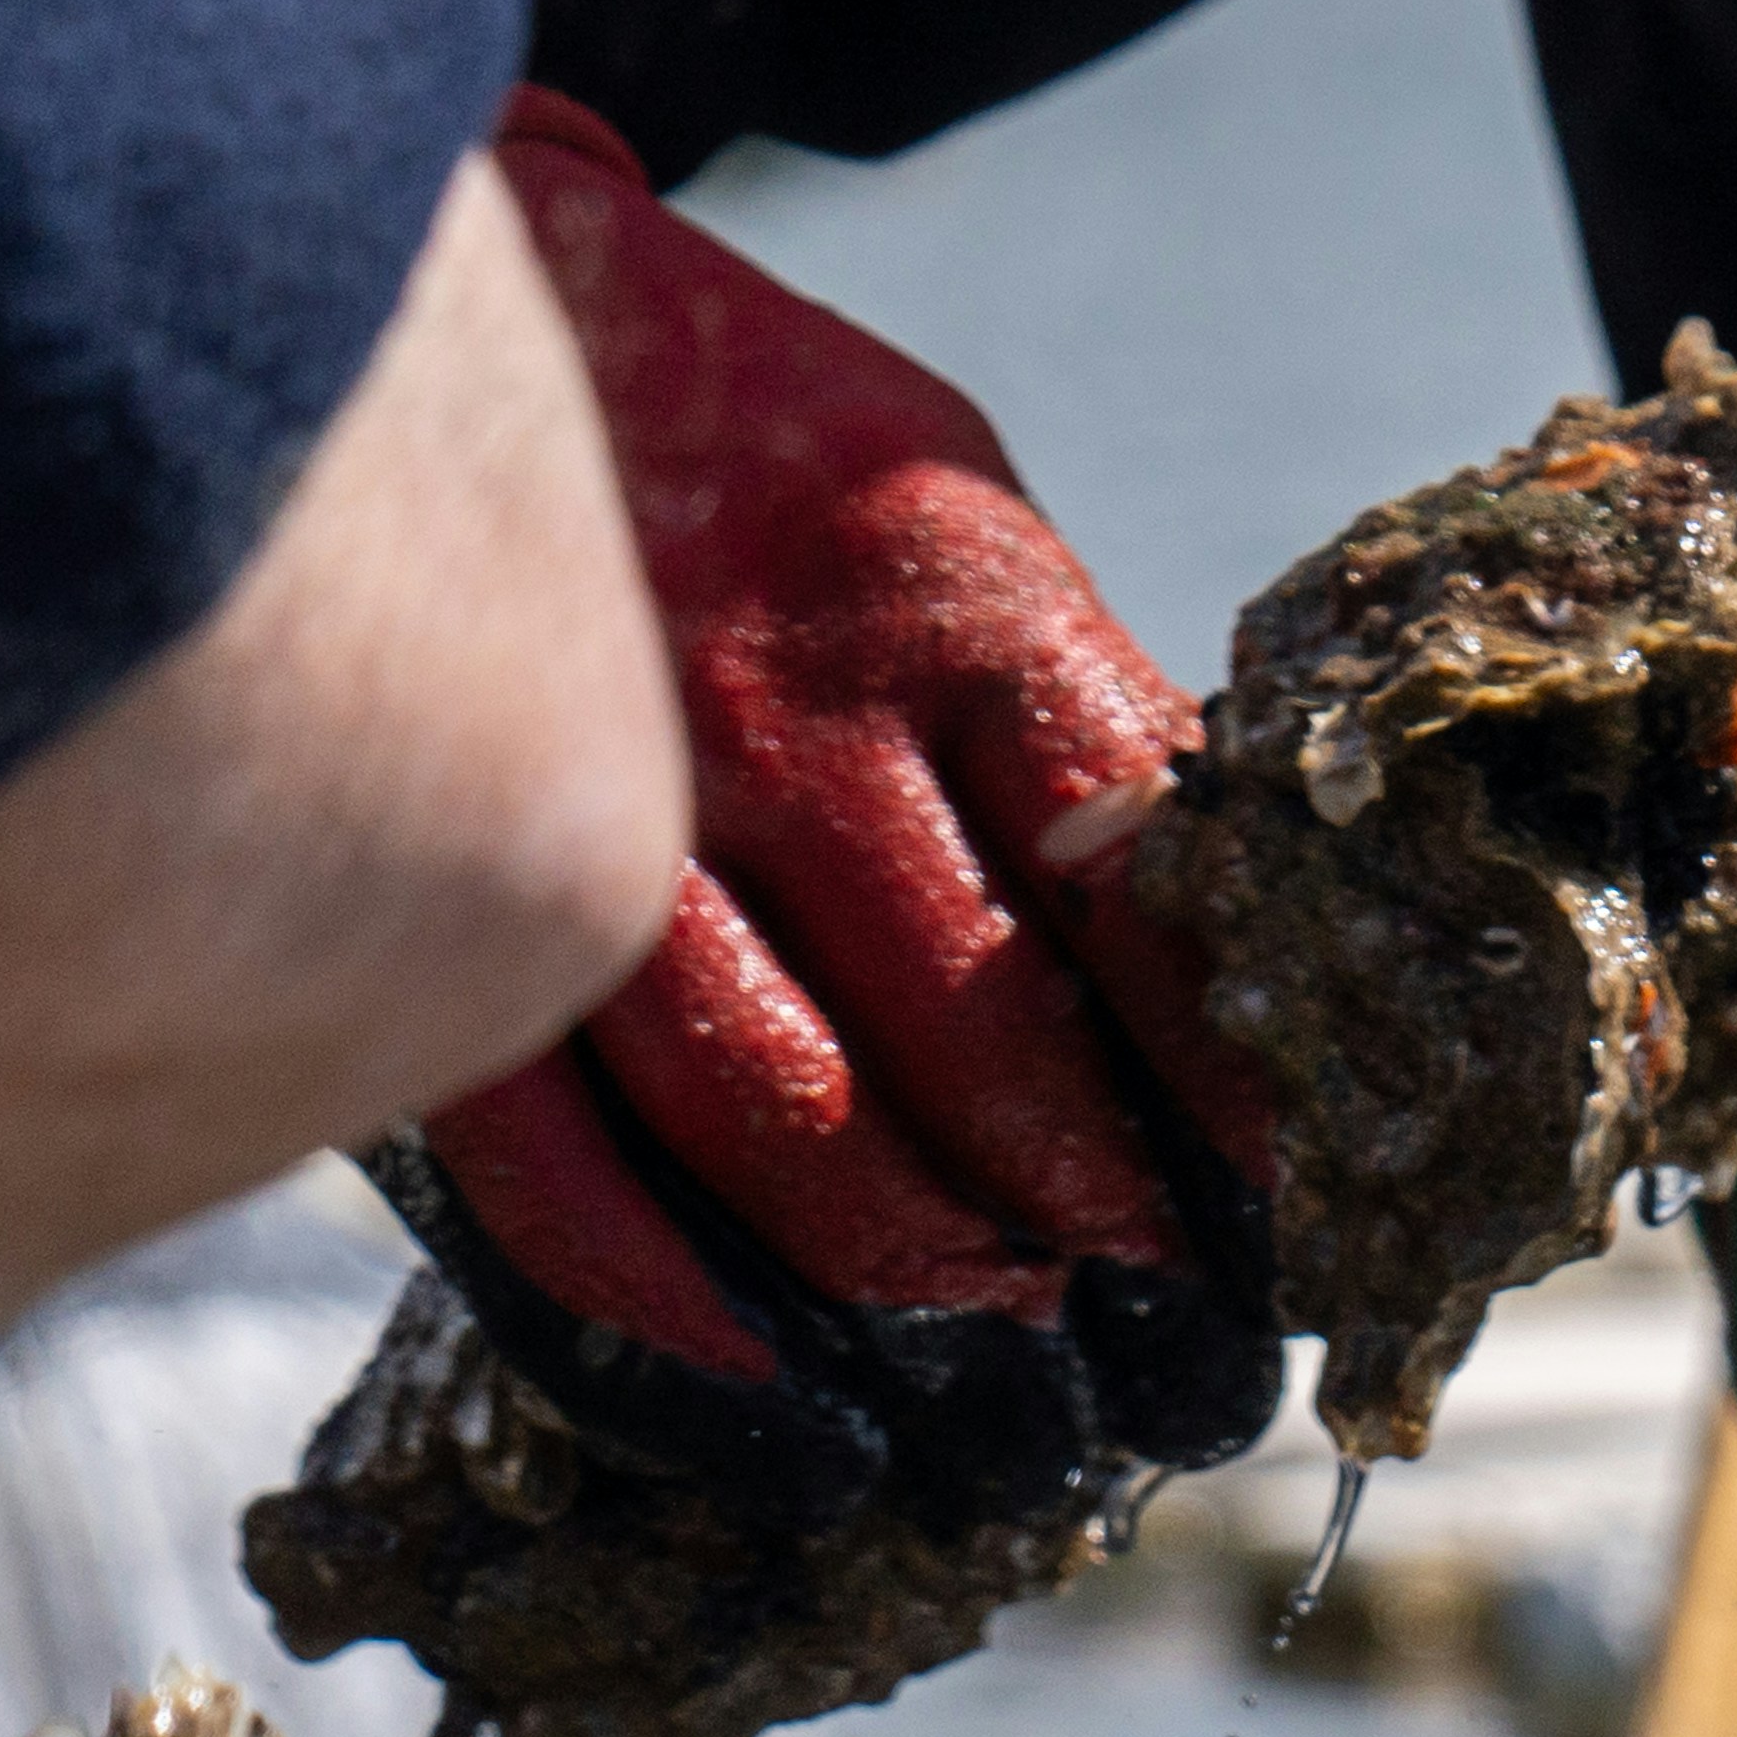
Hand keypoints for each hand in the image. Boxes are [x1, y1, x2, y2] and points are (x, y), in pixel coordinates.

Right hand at [395, 91, 1277, 1499]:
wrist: (441, 302)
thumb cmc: (761, 447)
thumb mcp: (964, 518)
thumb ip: (1068, 735)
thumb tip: (1214, 979)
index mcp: (957, 603)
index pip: (1138, 902)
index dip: (1224, 1102)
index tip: (1295, 1246)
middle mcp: (781, 718)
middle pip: (975, 1049)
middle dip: (1099, 1249)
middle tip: (1181, 1397)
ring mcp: (597, 817)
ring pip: (784, 1130)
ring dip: (919, 1311)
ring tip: (1027, 1434)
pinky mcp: (453, 905)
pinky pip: (559, 1167)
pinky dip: (673, 1329)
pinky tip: (782, 1430)